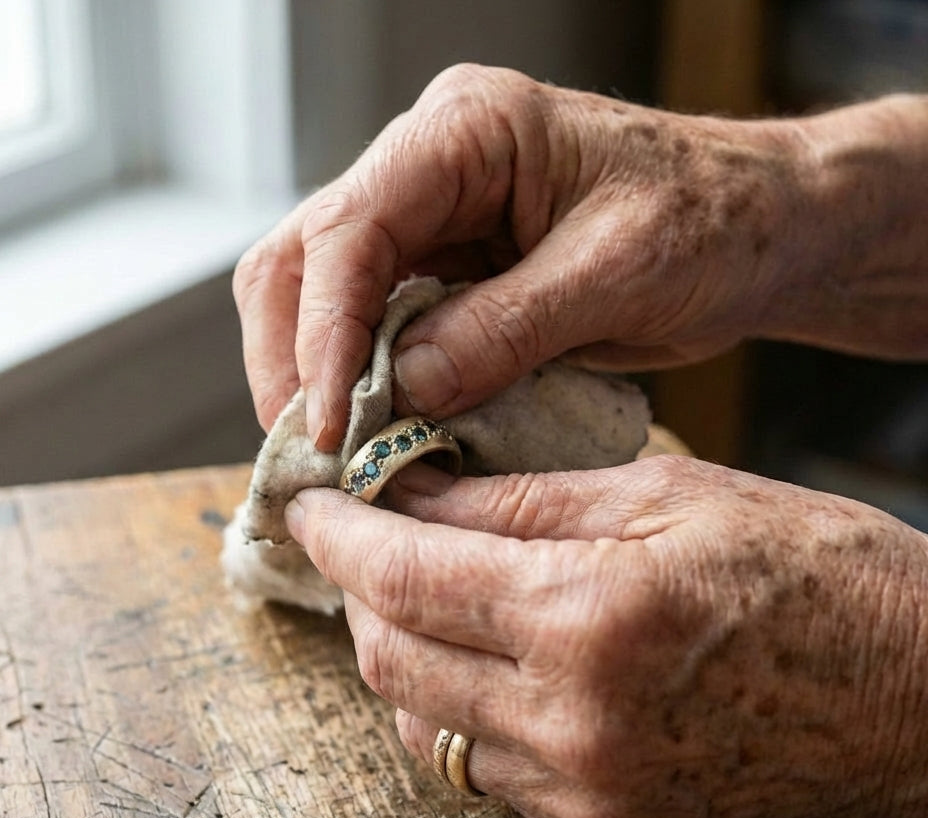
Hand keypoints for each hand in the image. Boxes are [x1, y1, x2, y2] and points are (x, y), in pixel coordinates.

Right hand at [234, 63, 927, 450]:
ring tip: (334, 454)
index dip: (324, 334)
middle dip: (292, 359)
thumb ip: (504, 329)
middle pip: (304, 258)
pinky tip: (374, 432)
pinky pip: (374, 328)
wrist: (756, 230)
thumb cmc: (710, 223)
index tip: (330, 425)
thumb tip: (403, 392)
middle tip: (310, 452)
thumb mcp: (615, 274)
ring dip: (314, 377)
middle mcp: (428, 167)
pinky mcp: (445, 272)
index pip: (350, 228)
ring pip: (321, 295)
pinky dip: (362, 383)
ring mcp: (430, 220)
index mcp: (467, 132)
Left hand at [285, 458, 927, 817]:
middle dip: (359, 593)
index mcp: (588, 615)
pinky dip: (460, 712)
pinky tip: (488, 665)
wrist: (919, 698)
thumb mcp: (666, 495)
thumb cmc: (811, 572)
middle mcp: (573, 722)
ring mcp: (587, 795)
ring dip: (401, 655)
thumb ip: (521, 500)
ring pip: (423, 725)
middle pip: (389, 661)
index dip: (340, 536)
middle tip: (367, 542)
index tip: (311, 505)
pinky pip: (485, 774)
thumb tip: (414, 493)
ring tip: (425, 597)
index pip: (405, 576)